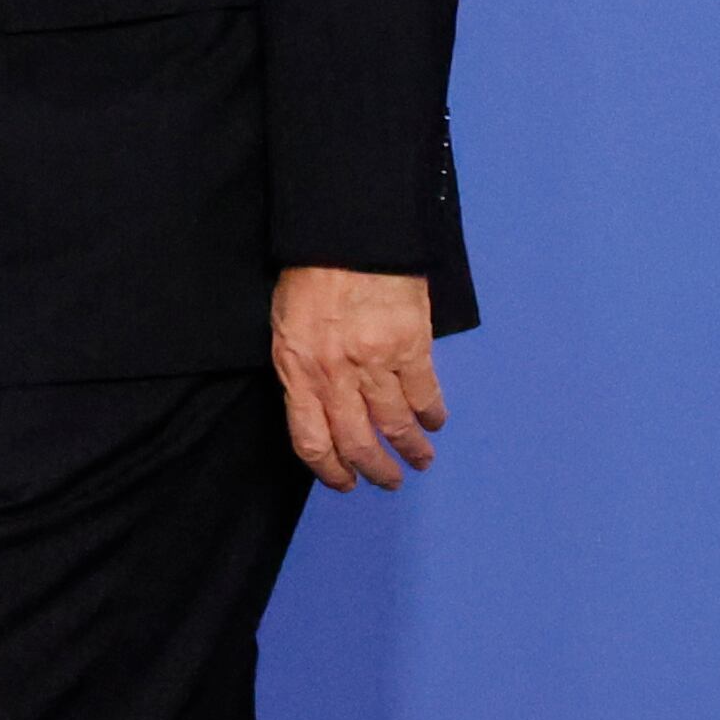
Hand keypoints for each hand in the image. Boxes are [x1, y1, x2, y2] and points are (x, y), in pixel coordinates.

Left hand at [272, 266, 444, 490]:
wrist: (345, 236)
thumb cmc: (308, 277)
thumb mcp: (285, 327)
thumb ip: (299, 370)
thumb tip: (317, 409)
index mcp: (297, 369)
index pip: (310, 440)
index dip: (330, 470)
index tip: (344, 483)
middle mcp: (335, 374)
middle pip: (358, 443)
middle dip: (376, 471)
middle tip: (389, 481)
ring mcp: (375, 363)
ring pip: (396, 426)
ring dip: (411, 450)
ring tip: (419, 459)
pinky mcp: (411, 347)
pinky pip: (425, 395)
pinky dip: (432, 415)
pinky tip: (434, 422)